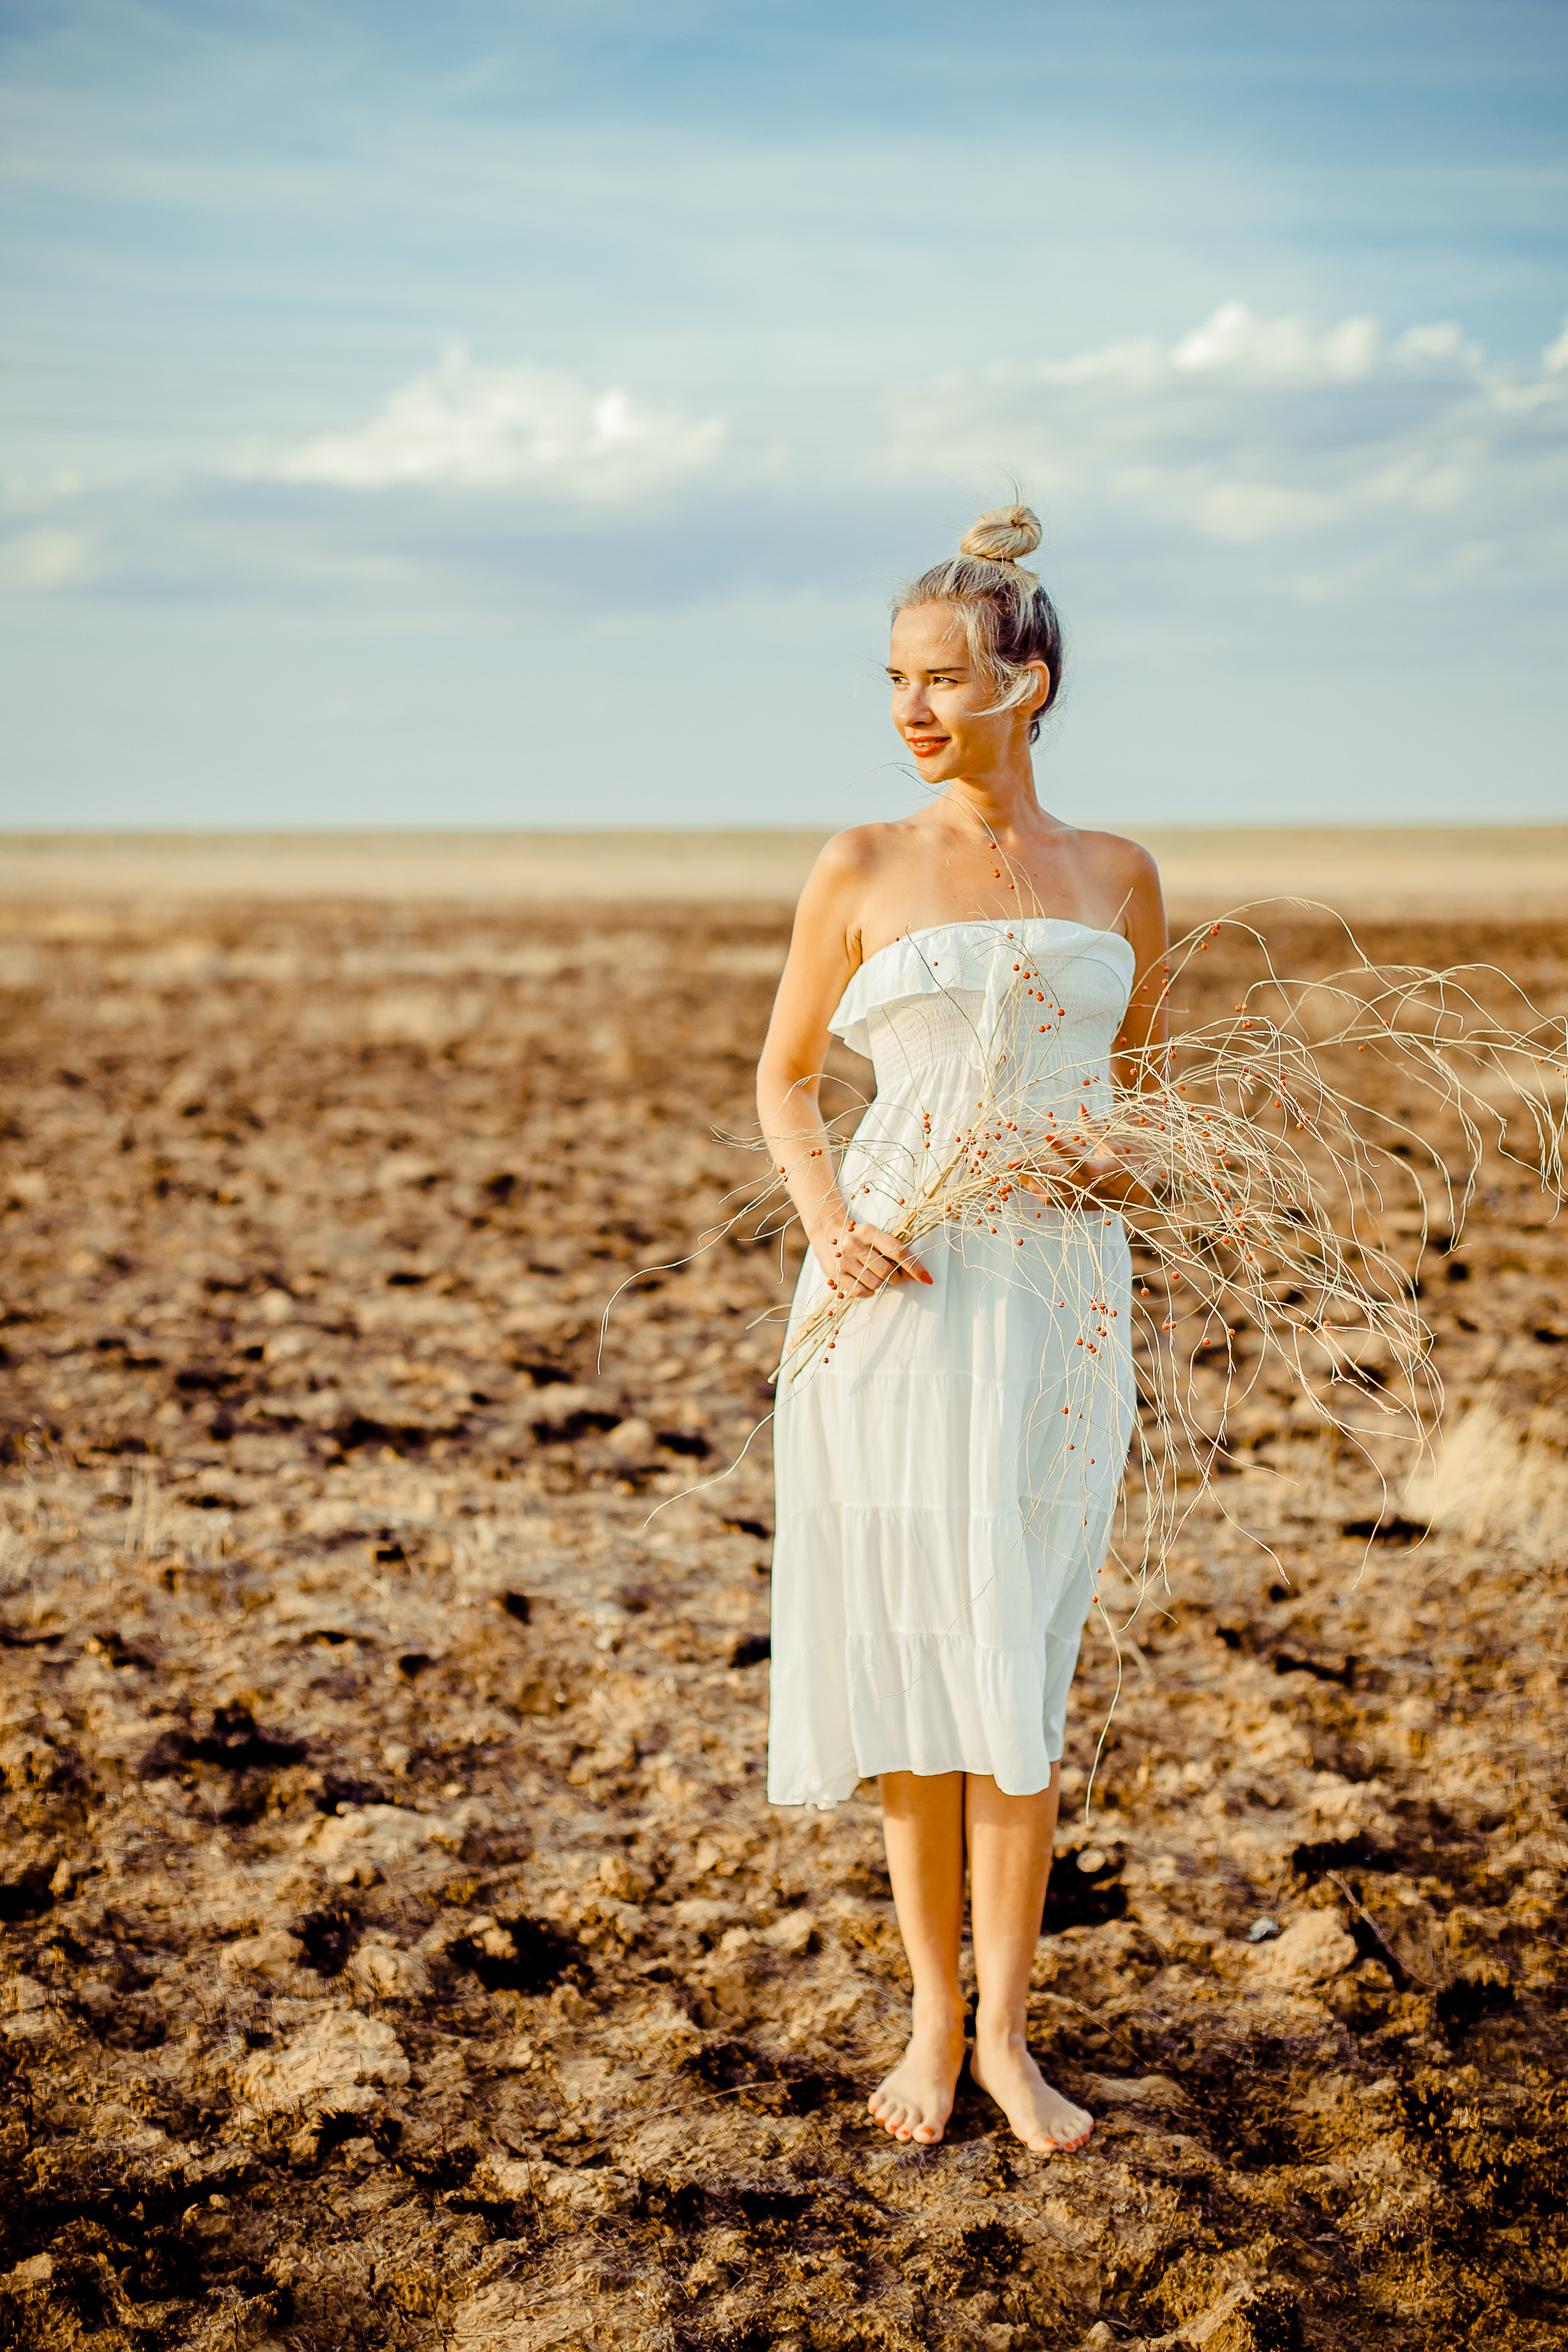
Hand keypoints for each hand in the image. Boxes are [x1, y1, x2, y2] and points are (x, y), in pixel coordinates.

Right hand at [815, 1218, 932, 1297]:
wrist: (827, 1231)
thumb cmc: (860, 1236)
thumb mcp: (877, 1237)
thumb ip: (896, 1253)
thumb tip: (919, 1275)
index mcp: (869, 1231)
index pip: (898, 1252)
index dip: (915, 1267)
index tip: (926, 1279)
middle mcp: (854, 1244)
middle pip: (887, 1271)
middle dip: (895, 1277)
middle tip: (890, 1273)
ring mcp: (843, 1260)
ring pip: (875, 1284)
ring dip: (881, 1284)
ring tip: (874, 1275)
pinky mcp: (835, 1274)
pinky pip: (860, 1292)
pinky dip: (868, 1291)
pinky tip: (865, 1282)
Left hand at [1023, 1125, 1136, 1204]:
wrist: (1132, 1199)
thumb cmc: (1123, 1167)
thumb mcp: (1111, 1146)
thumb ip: (1092, 1128)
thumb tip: (1081, 1107)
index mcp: (1096, 1170)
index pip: (1076, 1158)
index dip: (1062, 1148)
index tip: (1048, 1137)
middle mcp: (1084, 1186)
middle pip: (1054, 1178)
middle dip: (1032, 1169)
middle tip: (1013, 1162)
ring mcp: (1077, 1198)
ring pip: (1047, 1193)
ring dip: (1030, 1181)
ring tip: (1015, 1170)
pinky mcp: (1073, 1205)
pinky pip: (1050, 1200)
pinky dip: (1037, 1190)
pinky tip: (1027, 1179)